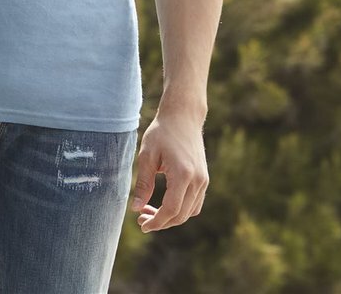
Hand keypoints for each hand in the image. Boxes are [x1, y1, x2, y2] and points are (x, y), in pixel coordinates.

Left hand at [130, 109, 208, 231]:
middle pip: (181, 215)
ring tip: (150, 211)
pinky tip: (165, 203)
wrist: (183, 116)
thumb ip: (143, 183)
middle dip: (161, 222)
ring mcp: (203, 180)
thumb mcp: (147, 155)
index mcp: (182, 174)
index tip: (142, 225)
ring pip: (189, 212)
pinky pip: (195, 203)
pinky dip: (181, 209)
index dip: (156, 222)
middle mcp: (197, 180)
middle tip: (142, 218)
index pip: (171, 210)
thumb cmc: (162, 132)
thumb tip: (136, 209)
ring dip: (171, 218)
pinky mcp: (204, 178)